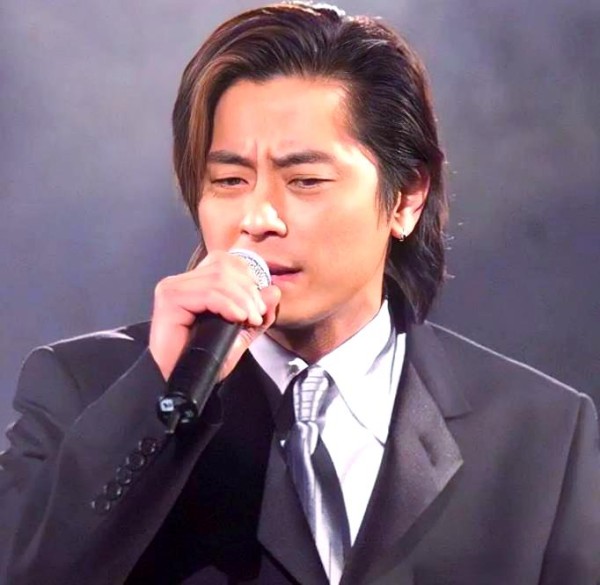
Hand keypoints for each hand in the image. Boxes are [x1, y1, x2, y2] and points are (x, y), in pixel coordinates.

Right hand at [149, 251, 280, 380]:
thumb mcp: (240, 335)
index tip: (260, 306)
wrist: (183, 382)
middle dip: (249, 290)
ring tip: (250, 320)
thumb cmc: (205, 360)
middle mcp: (182, 281)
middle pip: (225, 266)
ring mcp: (173, 288)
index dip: (248, 278)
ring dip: (243, 299)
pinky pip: (208, 293)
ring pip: (219, 278)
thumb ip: (258, 313)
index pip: (226, 261)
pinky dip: (228, 304)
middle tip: (258, 316)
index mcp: (197, 283)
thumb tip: (274, 291)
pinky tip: (238, 318)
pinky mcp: (170, 299)